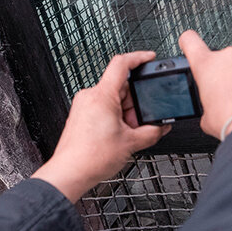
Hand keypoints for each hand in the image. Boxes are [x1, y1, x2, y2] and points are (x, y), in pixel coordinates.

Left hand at [33, 51, 170, 201]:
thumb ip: (152, 131)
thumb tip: (161, 126)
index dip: (139, 58)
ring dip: (125, 112)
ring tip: (127, 133)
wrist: (70, 173)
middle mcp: (90, 96)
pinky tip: (118, 135)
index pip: (121, 64)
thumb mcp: (131, 143)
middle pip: (120, 86)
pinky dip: (115, 117)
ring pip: (112, 99)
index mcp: (102, 95)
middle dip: (135, 102)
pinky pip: (103, 108)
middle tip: (141, 120)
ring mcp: (83, 106)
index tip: (149, 58)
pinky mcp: (80, 116)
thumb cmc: (90, 158)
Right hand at [178, 30, 231, 138]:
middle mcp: (230, 57)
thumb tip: (214, 106)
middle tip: (228, 94)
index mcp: (207, 65)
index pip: (191, 41)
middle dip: (224, 74)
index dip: (188, 43)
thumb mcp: (206, 116)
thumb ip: (207, 102)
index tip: (189, 45)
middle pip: (221, 60)